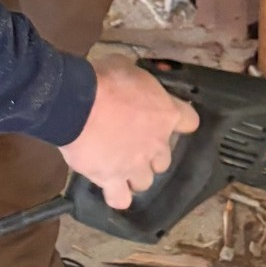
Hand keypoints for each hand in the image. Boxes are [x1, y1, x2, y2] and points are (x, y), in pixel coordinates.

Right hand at [60, 54, 199, 209]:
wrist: (75, 103)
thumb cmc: (102, 79)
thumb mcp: (126, 67)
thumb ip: (136, 81)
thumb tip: (131, 79)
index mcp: (166, 114)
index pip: (190, 122)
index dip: (178, 121)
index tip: (165, 118)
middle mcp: (156, 144)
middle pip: (164, 159)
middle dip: (151, 154)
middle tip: (133, 143)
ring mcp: (135, 165)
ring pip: (145, 181)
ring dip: (135, 175)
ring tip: (119, 166)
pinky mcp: (112, 180)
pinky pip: (120, 199)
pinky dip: (117, 196)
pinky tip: (110, 189)